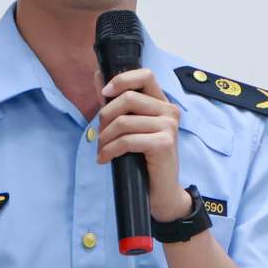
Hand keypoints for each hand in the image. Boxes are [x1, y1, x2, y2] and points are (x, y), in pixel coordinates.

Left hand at [95, 67, 188, 221]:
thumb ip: (117, 103)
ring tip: (103, 150)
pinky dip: (110, 150)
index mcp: (163, 103)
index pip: (145, 75)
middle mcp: (170, 111)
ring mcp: (169, 127)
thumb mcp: (130, 128)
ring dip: (105, 139)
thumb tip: (98, 76)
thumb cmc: (144, 160)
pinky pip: (126, 140)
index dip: (121, 80)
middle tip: (101, 136)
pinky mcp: (164, 143)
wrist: (162, 192)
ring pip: (123, 121)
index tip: (104, 94)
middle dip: (105, 117)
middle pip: (127, 98)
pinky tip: (106, 159)